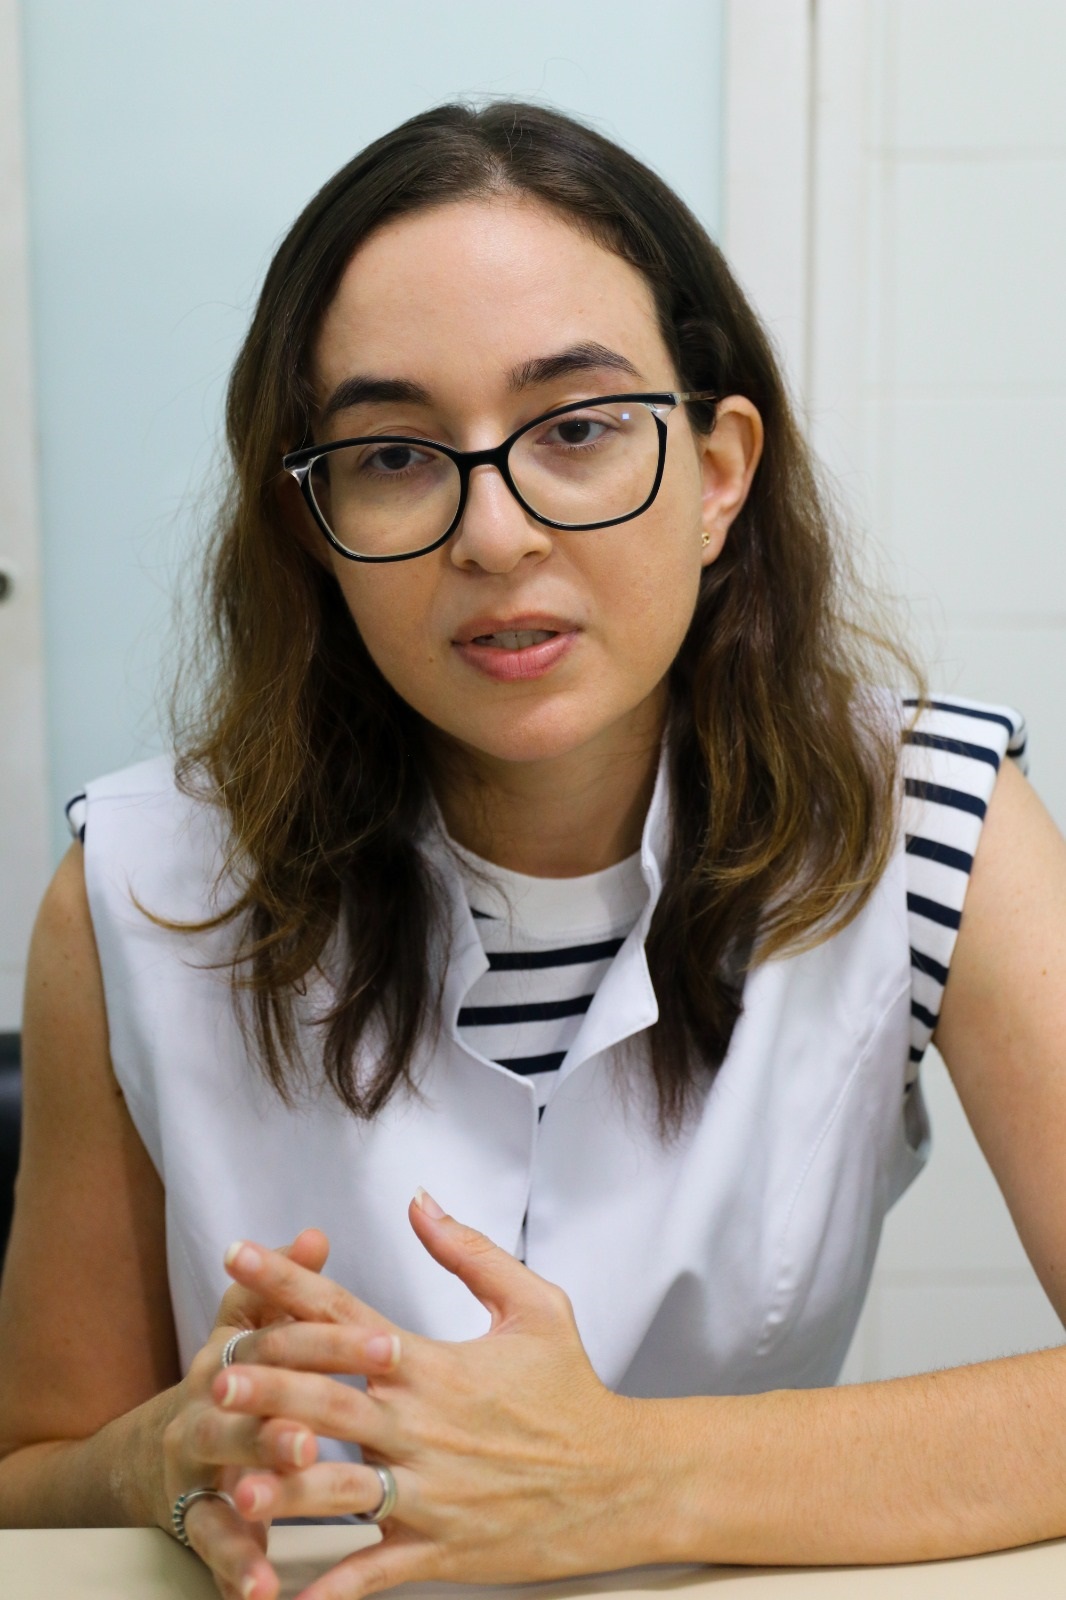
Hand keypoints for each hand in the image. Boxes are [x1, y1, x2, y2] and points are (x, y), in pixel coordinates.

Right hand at [159, 1227, 335, 1599]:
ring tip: (273, 1507)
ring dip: (250, 1497)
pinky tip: (262, 1592)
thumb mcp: (248, 1329)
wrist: (155, 1456)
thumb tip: (316, 1235)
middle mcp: (205, 1411)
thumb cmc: (228, 1383)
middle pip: (237, 1412)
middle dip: (273, 1423)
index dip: (328, 1343)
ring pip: (219, 1485)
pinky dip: (238, 1571)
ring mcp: (197, 1472)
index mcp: (231, 1358)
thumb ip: (285, 1287)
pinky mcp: (199, 1525)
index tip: (386, 1348)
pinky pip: (217, 1550)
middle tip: (310, 1437)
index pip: (278, 1341)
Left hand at [214, 1192, 665, 1598]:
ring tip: (230, 1487)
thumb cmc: (576, 1392)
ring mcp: (429, 1492)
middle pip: (331, 1400)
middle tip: (215, 1374)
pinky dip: (328, 1589)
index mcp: (435, 1364)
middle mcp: (423, 1426)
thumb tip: (418, 1200)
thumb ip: (470, 1251)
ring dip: (284, 1491)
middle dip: (269, 1387)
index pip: (347, 1313)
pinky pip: (373, 1572)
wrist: (625, 1481)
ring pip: (342, 1492)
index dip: (288, 1282)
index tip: (239, 1257)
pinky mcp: (439, 1549)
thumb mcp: (536, 1306)